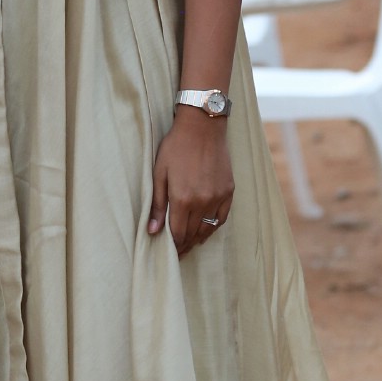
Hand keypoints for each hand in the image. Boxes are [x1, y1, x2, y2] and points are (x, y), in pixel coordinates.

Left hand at [147, 109, 232, 255]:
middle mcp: (203, 202)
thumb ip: (157, 205)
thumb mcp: (160, 174)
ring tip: (190, 244)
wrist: (202, 127)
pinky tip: (206, 230)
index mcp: (183, 199)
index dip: (173, 245)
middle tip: (178, 253)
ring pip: (208, 228)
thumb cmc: (176, 147)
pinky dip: (213, 226)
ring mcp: (218, 197)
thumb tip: (152, 231)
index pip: (178, 233)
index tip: (169, 253)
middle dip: (184, 245)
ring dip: (198, 239)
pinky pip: (222, 217)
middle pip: (193, 233)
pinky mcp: (229, 191)